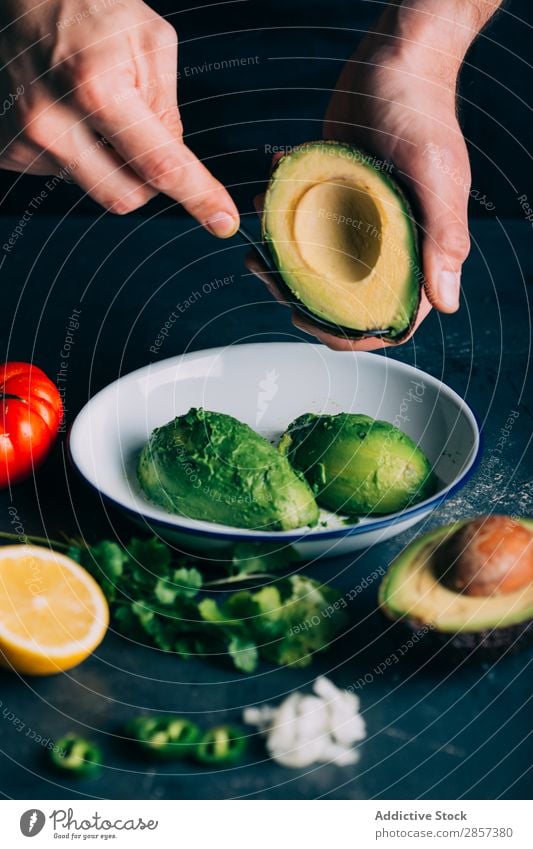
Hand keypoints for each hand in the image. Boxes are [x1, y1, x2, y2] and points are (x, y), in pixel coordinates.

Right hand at [0, 0, 238, 234]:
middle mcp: (52, 122)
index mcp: (95, 90)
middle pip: (127, 197)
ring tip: (91, 107)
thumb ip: (168, 111)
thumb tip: (174, 167)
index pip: (159, 165)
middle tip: (142, 134)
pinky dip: (78, 155)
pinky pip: (65, 178)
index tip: (222, 221)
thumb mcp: (151, 43)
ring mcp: (24, 141)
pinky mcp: (7, 152)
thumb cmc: (92, 10)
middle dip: (147, 178)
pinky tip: (67, 114)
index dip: (197, 196)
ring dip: (108, 160)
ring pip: (97, 188)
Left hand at [248, 5, 475, 349]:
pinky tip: (266, 198)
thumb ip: (444, 241)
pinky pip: (304, 224)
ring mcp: (357, 224)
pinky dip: (281, 218)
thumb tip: (443, 304)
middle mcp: (387, 245)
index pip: (391, 317)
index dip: (353, 334)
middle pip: (345, 299)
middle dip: (304, 300)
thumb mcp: (438, 178)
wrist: (392, 61)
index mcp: (418, 251)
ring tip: (258, 250)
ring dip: (283, 264)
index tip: (311, 322)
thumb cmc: (422, 112)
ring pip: (318, 268)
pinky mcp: (333, 199)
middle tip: (271, 281)